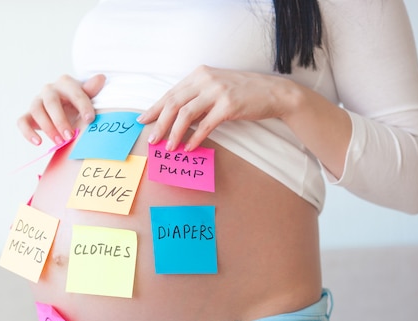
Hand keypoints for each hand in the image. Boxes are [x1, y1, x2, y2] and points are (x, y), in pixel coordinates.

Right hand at [17, 74, 105, 145]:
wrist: (65, 107)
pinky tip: (38, 142)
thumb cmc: (77, 102)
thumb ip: (91, 90)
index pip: (74, 92)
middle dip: (60, 120)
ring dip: (47, 128)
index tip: (90, 120)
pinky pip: (22, 121)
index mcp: (65, 83)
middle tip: (69, 136)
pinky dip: (28, 132)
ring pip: (37, 111)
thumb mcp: (87, 96)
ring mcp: (37, 101)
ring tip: (59, 142)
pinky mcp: (28, 115)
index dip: (82, 105)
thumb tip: (100, 79)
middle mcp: (49, 90)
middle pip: (51, 102)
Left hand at [137, 65, 295, 151]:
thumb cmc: (243, 92)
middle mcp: (205, 80)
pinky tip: (189, 148)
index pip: (170, 93)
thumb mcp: (216, 88)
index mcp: (199, 74)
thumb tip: (175, 118)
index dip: (155, 108)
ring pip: (185, 114)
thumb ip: (196, 98)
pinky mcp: (228, 106)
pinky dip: (194, 138)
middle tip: (152, 140)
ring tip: (169, 147)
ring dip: (174, 133)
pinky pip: (205, 125)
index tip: (143, 120)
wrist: (274, 92)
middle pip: (173, 103)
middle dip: (159, 123)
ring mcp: (217, 92)